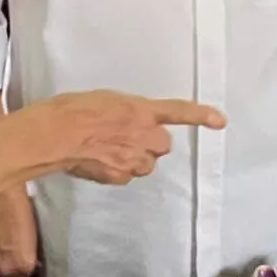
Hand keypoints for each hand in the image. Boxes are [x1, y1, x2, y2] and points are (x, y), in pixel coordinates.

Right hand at [54, 89, 225, 184]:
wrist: (55, 134)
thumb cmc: (73, 110)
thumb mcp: (108, 101)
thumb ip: (129, 113)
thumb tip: (129, 125)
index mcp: (141, 110)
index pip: (177, 111)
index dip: (201, 116)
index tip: (221, 121)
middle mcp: (144, 134)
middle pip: (161, 144)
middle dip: (148, 143)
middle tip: (124, 136)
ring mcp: (135, 158)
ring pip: (145, 163)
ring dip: (133, 157)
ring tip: (106, 148)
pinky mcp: (122, 175)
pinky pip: (127, 175)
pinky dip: (117, 170)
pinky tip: (98, 160)